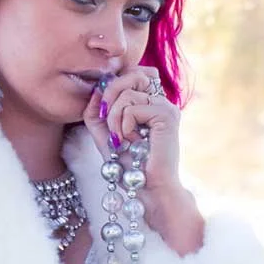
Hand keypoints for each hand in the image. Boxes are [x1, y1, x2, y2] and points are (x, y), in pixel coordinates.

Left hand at [80, 64, 204, 255]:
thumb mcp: (105, 136)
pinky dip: (124, 125)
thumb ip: (97, 113)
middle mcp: (160, 101)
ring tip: (121, 140)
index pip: (131, 73)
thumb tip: (96, 88)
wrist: (148, 190)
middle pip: (131, 73)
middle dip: (110, 94)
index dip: (112, 85)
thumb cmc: (131, 168)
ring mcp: (166, 106)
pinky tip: (132, 141)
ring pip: (127, 93)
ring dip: (114, 118)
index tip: (104, 111)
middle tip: (107, 122)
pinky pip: (133, 107)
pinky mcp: (167, 115)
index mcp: (150, 103)